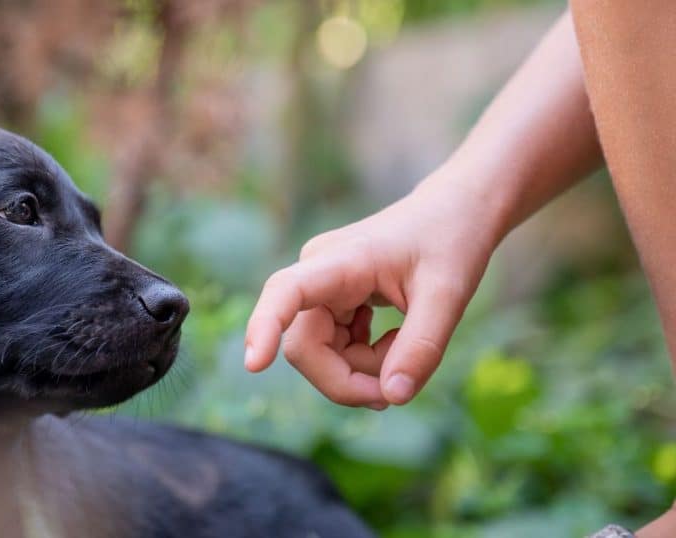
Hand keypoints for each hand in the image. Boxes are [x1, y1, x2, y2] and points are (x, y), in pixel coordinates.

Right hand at [244, 174, 500, 406]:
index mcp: (339, 261)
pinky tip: (395, 342)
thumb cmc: (451, 240)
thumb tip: (392, 398)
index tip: (255, 364)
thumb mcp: (448, 295)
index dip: (265, 328)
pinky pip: (335, 349)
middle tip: (394, 391)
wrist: (455, 211)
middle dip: (347, 379)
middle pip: (305, 348)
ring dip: (362, 370)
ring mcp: (321, 289)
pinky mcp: (332, 302)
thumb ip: (421, 348)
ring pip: (320, 354)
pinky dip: (366, 360)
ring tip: (406, 352)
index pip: (285, 293)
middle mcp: (317, 274)